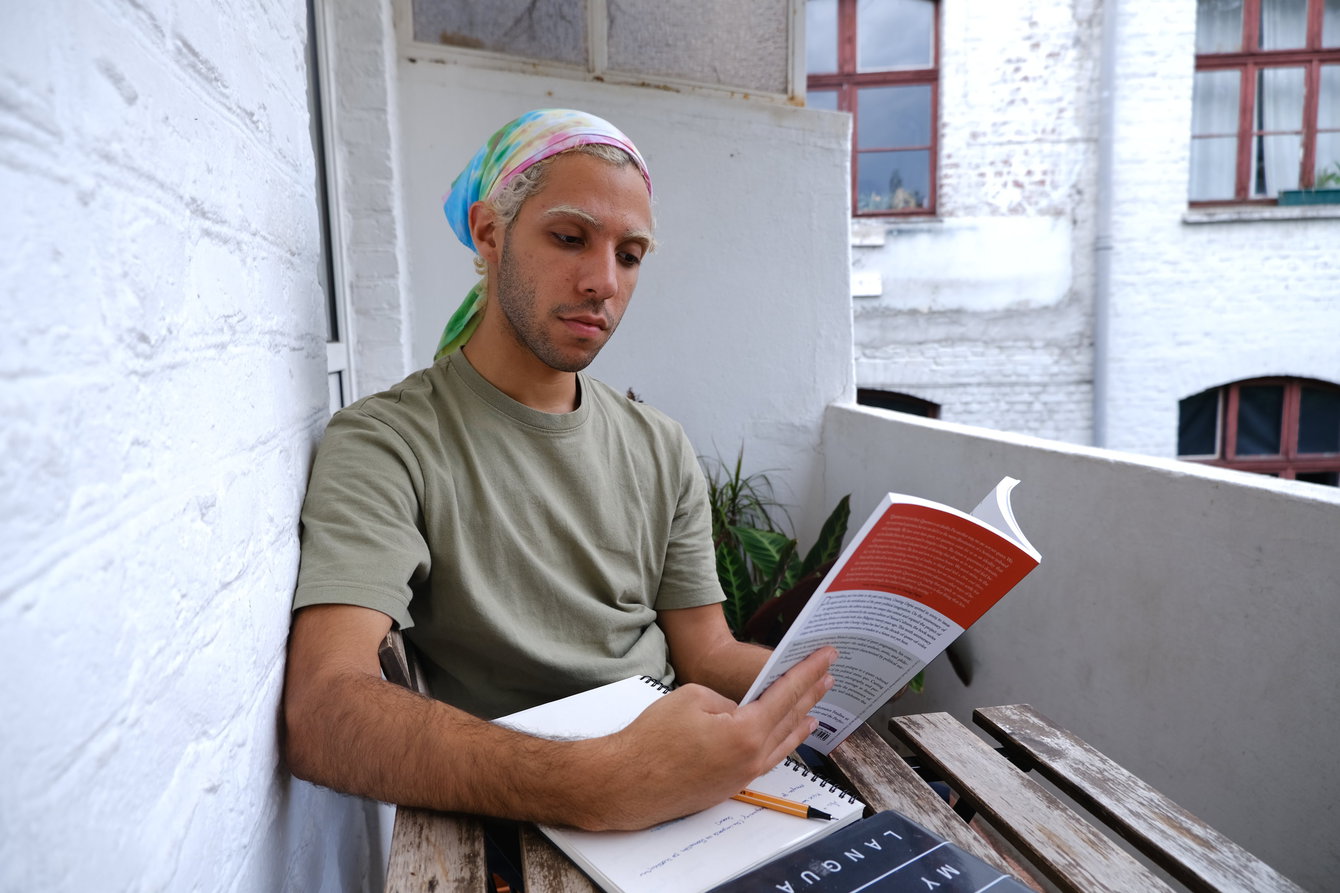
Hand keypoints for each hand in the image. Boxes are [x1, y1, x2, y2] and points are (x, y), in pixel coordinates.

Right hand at [582, 646, 837, 830]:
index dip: (808, 671)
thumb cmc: (653, 738)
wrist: (626, 783)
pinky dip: (782, 744)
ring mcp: (743, 776)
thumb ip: (727, 701)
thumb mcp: (693, 698)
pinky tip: (786, 737)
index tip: (826, 656)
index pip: (787, 695)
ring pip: (782, 744)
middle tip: (829, 674)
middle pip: (791, 719)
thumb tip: (739, 711)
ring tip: (817, 706)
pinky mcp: (730, 786)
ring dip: (800, 721)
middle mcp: (752, 759)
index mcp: (747, 733)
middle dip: (811, 694)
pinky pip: (767, 759)